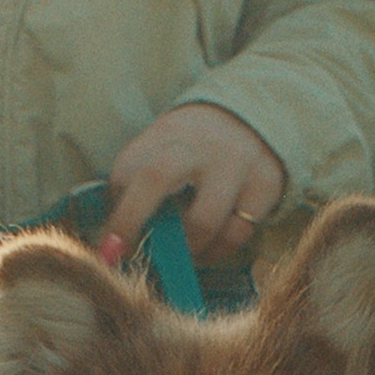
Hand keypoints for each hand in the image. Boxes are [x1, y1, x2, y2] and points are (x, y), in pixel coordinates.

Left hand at [100, 102, 287, 267]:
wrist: (256, 117)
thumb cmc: (195, 149)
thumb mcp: (163, 150)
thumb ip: (138, 185)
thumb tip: (114, 244)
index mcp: (165, 135)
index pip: (126, 169)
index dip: (115, 213)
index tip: (108, 250)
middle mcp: (197, 145)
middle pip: (155, 177)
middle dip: (133, 219)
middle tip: (129, 256)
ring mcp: (234, 163)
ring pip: (203, 222)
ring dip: (186, 251)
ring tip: (183, 258)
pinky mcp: (265, 185)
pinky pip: (237, 234)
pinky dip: (219, 252)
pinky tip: (211, 250)